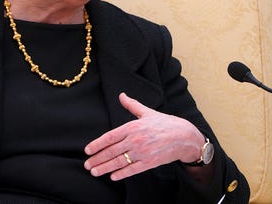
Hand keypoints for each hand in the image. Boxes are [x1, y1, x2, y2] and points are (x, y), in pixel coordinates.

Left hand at [84, 92, 203, 180]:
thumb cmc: (165, 123)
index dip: (97, 144)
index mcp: (133, 127)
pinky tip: (113, 176)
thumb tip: (121, 95)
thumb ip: (132, 105)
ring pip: (119, 162)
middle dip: (97, 159)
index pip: (110, 137)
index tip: (87, 150)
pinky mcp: (150, 162)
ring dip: (105, 168)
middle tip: (87, 164)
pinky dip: (121, 173)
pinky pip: (132, 169)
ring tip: (94, 171)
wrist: (184, 136)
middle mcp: (136, 140)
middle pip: (112, 151)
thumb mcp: (147, 112)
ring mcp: (142, 152)